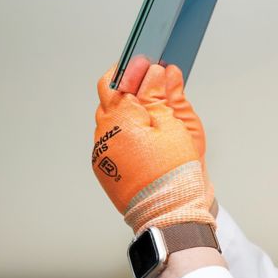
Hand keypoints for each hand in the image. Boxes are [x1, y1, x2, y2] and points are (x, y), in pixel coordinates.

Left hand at [92, 61, 213, 234]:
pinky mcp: (106, 170)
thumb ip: (161, 94)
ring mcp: (103, 153)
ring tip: (154, 115)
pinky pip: (113, 142)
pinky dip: (127, 134)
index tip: (150, 64)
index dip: (134, 69)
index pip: (117, 80)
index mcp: (119, 118)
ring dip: (129, 113)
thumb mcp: (174, 125)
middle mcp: (104, 133)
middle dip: (131, 90)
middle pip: (110, 100)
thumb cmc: (175, 172)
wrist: (170, 214)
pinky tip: (146, 138)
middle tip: (154, 86)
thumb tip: (158, 71)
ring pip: (112, 122)